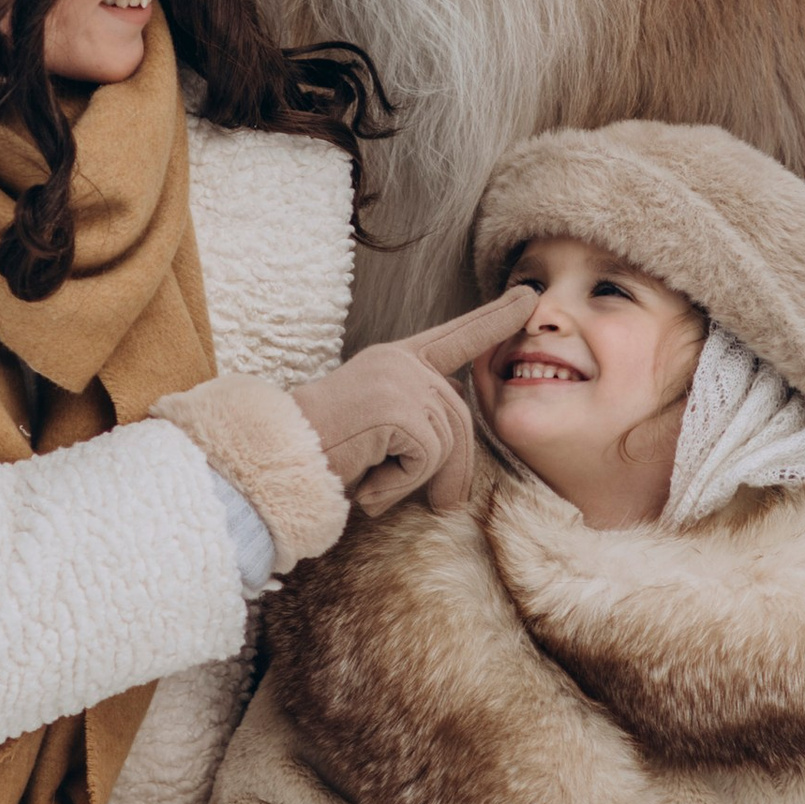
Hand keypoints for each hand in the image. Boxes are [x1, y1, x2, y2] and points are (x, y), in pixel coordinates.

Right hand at [290, 289, 535, 515]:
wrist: (277, 457)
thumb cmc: (321, 453)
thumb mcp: (378, 431)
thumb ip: (418, 424)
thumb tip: (459, 467)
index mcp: (395, 359)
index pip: (455, 336)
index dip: (494, 320)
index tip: (527, 298)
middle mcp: (400, 361)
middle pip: (460, 418)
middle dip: (456, 470)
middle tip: (439, 505)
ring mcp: (400, 380)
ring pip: (447, 443)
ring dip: (417, 481)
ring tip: (376, 486)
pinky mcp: (398, 408)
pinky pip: (427, 458)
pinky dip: (400, 484)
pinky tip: (368, 482)